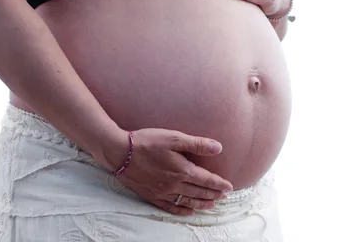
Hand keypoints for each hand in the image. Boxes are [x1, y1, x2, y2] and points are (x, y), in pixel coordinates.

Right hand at [105, 128, 233, 215]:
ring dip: (201, 204)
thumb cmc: (147, 141)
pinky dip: (181, 211)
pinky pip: (170, 207)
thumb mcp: (174, 137)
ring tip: (211, 205)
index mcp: (182, 170)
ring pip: (187, 201)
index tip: (229, 187)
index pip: (206, 179)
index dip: (219, 184)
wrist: (120, 152)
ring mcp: (162, 192)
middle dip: (213, 195)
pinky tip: (188, 212)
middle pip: (199, 192)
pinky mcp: (151, 195)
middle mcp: (174, 184)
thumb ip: (197, 144)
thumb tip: (218, 148)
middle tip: (223, 197)